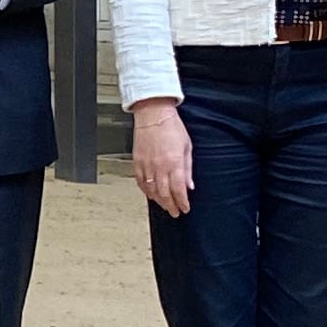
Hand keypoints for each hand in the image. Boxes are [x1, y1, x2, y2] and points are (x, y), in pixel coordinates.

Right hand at [130, 99, 192, 218]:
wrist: (153, 114)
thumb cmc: (171, 126)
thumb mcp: (187, 147)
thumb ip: (187, 168)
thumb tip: (189, 185)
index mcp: (174, 162)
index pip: (178, 189)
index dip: (182, 202)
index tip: (185, 208)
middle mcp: (159, 166)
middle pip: (165, 194)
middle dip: (171, 205)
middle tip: (175, 212)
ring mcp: (146, 165)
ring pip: (152, 190)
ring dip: (159, 201)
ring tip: (165, 206)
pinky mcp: (137, 162)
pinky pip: (140, 182)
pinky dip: (146, 191)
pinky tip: (151, 195)